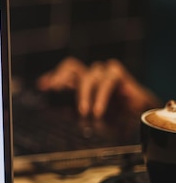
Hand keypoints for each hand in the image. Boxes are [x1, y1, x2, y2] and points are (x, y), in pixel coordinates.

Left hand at [37, 57, 159, 117]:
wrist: (139, 115)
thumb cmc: (112, 115)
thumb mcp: (88, 115)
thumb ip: (73, 111)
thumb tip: (56, 115)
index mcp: (80, 83)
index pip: (63, 74)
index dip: (52, 77)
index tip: (42, 86)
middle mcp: (91, 75)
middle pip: (72, 66)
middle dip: (61, 76)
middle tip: (55, 89)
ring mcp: (104, 73)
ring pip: (89, 75)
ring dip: (84, 94)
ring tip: (83, 112)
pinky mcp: (118, 75)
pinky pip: (108, 81)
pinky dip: (101, 96)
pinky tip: (98, 110)